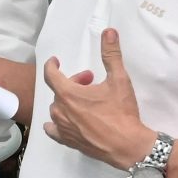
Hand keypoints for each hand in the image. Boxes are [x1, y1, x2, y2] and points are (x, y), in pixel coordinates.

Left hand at [42, 29, 154, 173]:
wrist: (127, 145)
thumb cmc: (121, 112)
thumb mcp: (118, 79)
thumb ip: (111, 54)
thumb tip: (109, 32)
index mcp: (68, 94)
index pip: (51, 75)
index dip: (52, 65)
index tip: (56, 61)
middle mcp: (60, 111)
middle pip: (59, 91)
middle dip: (73, 83)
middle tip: (91, 82)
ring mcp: (63, 128)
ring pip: (58, 109)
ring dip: (68, 101)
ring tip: (86, 101)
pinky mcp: (68, 141)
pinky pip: (54, 130)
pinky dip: (57, 123)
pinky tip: (67, 121)